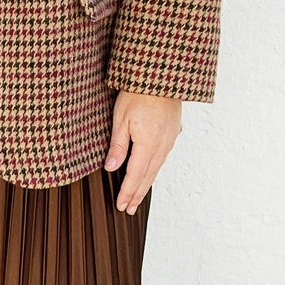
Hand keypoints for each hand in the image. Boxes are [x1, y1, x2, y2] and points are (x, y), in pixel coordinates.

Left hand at [103, 90, 181, 213]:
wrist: (162, 75)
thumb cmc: (138, 93)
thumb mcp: (121, 118)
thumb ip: (117, 146)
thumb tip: (111, 168)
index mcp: (148, 144)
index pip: (135, 175)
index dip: (128, 192)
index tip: (121, 206)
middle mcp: (162, 146)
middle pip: (148, 176)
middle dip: (137, 194)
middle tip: (129, 209)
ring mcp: (169, 140)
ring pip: (156, 168)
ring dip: (146, 184)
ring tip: (138, 196)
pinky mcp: (173, 132)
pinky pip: (163, 157)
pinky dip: (154, 169)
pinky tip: (150, 172)